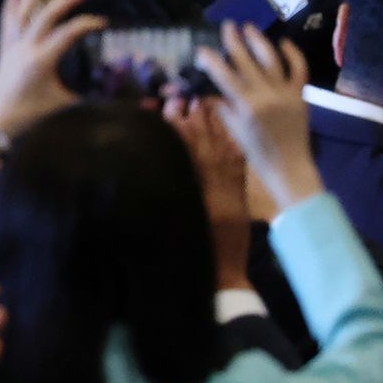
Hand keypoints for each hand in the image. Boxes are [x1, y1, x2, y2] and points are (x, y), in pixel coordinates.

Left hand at [0, 0, 104, 143]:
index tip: (102, 22)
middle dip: (66, 1)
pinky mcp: (3, 49)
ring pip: (22, 14)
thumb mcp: (63, 102)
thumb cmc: (33, 114)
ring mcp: (12, 47)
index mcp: (41, 61)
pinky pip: (6, 22)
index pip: (68, 33)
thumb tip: (112, 83)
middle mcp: (25, 48)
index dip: (87, 24)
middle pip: (46, 16)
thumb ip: (86, 91)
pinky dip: (11, 7)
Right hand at [165, 96, 251, 289]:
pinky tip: (229, 133)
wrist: (221, 283)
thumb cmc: (186, 263)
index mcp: (192, 198)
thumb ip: (162, 194)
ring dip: (214, 128)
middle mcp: (212, 193)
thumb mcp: (168, 228)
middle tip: (187, 99)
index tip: (169, 108)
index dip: (176, 130)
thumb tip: (143, 164)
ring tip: (206, 105)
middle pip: (203, 148)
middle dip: (195, 122)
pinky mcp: (240, 202)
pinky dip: (233, 148)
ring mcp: (229, 196)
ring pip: (222, 154)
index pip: (183, 155)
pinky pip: (238, 169)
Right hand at [195, 23, 322, 208]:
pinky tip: (283, 42)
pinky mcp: (300, 95)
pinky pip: (299, 70)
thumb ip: (223, 107)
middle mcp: (265, 95)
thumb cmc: (257, 153)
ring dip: (259, 41)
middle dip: (234, 42)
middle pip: (246, 62)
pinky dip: (293, 54)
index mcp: (245, 106)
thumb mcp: (234, 130)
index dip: (211, 60)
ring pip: (271, 60)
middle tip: (227, 26)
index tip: (202, 49)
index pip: (223, 76)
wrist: (289, 167)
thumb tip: (210, 90)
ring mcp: (284, 93)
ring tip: (249, 27)